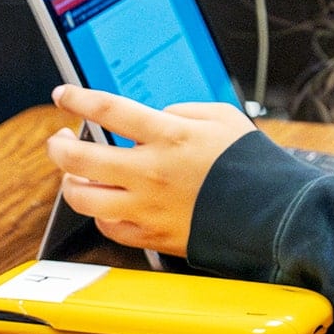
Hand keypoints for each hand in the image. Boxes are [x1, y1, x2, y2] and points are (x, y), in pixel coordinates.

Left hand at [46, 85, 255, 256]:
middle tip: (59, 141)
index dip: (76, 99)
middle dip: (58, 146)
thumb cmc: (253, 166)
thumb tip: (155, 117)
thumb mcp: (222, 118)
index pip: (106, 110)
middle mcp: (151, 173)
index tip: (63, 96)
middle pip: (78, 158)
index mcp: (168, 137)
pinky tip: (107, 203)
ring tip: (76, 175)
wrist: (275, 216)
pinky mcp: (154, 236)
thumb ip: (181, 111)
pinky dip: (101, 214)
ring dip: (71, 183)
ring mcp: (149, 208)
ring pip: (83, 198)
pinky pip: (109, 227)